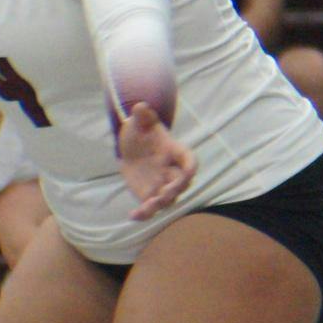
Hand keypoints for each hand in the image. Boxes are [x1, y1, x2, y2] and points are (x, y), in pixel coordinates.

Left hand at [117, 103, 195, 220]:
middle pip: (181, 184)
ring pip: (167, 200)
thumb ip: (143, 115)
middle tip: (163, 193)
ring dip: (159, 205)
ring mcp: (162, 185)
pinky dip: (144, 214)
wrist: (132, 144)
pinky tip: (133, 216)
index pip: (189, 161)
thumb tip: (140, 107)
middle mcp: (172, 171)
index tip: (189, 173)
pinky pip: (150, 207)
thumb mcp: (141, 120)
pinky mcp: (149, 194)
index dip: (190, 168)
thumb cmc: (142, 130)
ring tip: (146, 208)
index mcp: (175, 152)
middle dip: (174, 190)